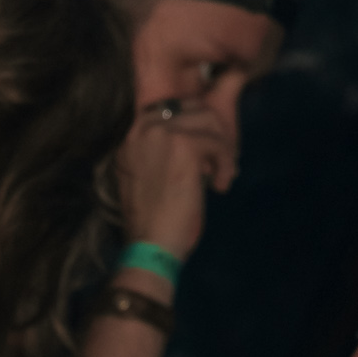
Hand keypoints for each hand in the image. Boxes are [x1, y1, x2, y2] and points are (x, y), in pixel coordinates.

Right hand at [115, 100, 226, 263]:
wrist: (149, 247)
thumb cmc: (152, 222)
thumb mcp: (149, 175)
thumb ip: (163, 149)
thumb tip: (201, 132)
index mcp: (130, 137)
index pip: (171, 109)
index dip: (195, 126)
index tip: (205, 151)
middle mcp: (143, 129)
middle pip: (193, 108)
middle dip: (213, 133)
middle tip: (219, 163)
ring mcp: (162, 134)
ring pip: (209, 121)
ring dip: (222, 149)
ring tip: (221, 176)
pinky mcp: (184, 145)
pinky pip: (218, 142)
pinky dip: (226, 164)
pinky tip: (221, 186)